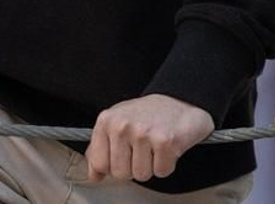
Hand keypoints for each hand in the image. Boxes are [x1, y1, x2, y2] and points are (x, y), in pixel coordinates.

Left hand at [86, 94, 212, 181]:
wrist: (181, 100)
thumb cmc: (148, 114)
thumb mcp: (117, 123)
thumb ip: (100, 149)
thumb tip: (94, 174)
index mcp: (107, 120)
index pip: (99, 163)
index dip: (113, 165)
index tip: (123, 154)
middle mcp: (123, 125)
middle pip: (120, 173)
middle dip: (133, 167)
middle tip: (143, 148)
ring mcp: (144, 132)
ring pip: (141, 175)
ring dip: (151, 166)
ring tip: (155, 146)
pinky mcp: (165, 141)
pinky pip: (162, 171)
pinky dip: (167, 164)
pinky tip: (167, 147)